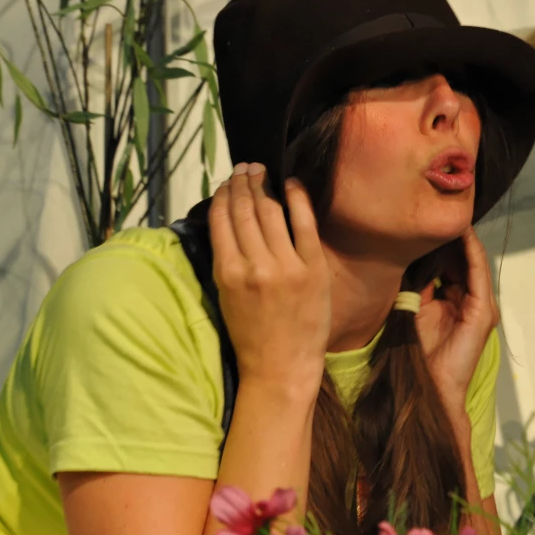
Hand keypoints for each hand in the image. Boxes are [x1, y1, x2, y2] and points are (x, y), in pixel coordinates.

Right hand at [209, 163, 329, 398]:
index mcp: (227, 273)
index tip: (226, 182)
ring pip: (270, 212)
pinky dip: (297, 199)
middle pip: (245, 211)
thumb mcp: (226, 296)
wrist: (283, 366)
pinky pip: (305, 224)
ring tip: (260, 171)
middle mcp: (255, 265)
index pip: (221, 220)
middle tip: (243, 168)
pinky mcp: (313, 268)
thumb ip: (227, 259)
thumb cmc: (250, 335)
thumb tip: (228, 219)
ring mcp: (286, 265)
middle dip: (242, 184)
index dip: (223, 195)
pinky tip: (291, 184)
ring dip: (263, 186)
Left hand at [415, 228, 499, 414]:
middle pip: (463, 261)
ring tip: (451, 217)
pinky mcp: (483, 311)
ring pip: (472, 263)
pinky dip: (471, 254)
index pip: (452, 264)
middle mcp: (471, 301)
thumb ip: (419, 285)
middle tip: (439, 213)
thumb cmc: (419, 349)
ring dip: (462, 240)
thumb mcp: (415, 307)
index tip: (430, 221)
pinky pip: (477, 275)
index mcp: (454, 301)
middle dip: (451, 238)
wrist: (430, 382)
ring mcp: (480, 306)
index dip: (443, 243)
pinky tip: (464, 235)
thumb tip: (413, 259)